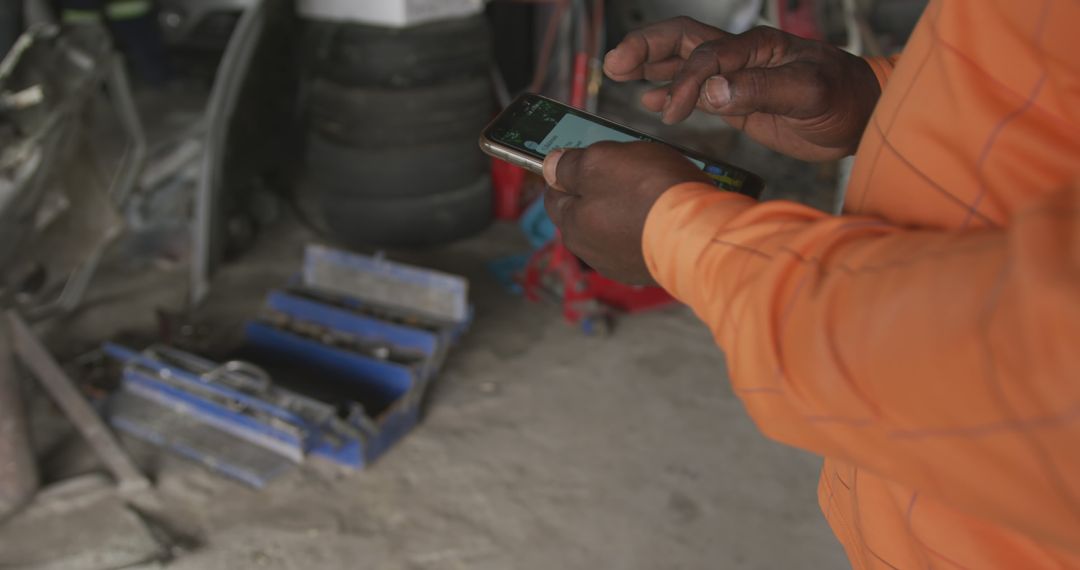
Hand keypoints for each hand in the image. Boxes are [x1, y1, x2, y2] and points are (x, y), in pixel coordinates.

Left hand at [543, 141, 710, 284]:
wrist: (700, 234)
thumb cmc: (649, 193)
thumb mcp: (600, 161)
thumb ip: (570, 165)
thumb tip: (551, 166)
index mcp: (572, 225)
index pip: (554, 195)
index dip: (568, 172)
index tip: (586, 159)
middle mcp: (591, 251)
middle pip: (586, 211)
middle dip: (601, 189)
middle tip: (627, 169)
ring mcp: (621, 264)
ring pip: (615, 226)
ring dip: (626, 208)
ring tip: (652, 189)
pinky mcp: (649, 270)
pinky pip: (640, 240)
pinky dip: (647, 226)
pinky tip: (664, 212)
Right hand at [603, 18, 880, 161]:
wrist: (865, 116)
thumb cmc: (845, 99)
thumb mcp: (810, 93)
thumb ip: (761, 90)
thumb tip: (712, 91)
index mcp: (756, 47)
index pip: (705, 56)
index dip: (683, 81)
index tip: (673, 112)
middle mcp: (742, 56)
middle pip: (682, 40)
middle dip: (645, 48)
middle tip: (614, 63)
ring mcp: (737, 77)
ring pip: (683, 61)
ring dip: (650, 65)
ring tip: (617, 71)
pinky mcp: (738, 100)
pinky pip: (696, 89)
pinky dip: (670, 91)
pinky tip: (651, 100)